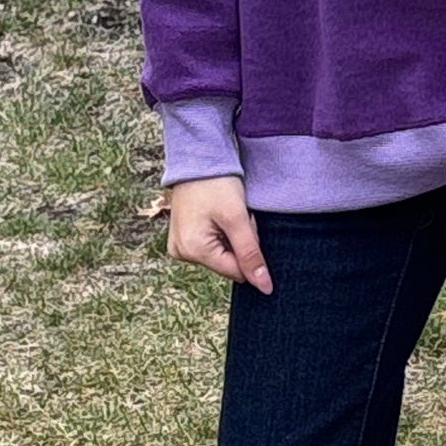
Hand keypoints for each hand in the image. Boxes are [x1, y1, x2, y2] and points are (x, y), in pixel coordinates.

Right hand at [164, 174, 273, 293]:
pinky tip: (219, 215)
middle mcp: (182, 253)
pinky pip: (212, 245)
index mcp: (193, 251)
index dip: (250, 250)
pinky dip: (223, 233)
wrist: (198, 158)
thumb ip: (250, 254)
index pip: (236, 271)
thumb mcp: (238, 218)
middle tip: (237, 216)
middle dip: (240, 242)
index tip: (247, 224)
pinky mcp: (184, 239)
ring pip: (223, 254)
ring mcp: (180, 246)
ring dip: (232, 237)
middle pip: (229, 263)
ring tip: (227, 213)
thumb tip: (264, 287)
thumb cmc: (217, 183)